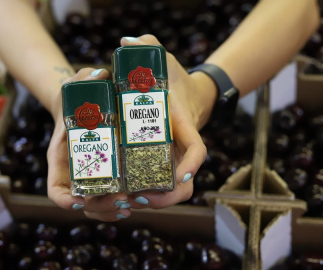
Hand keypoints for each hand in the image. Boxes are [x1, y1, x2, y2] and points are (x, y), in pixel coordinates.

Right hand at [46, 68, 131, 221]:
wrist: (81, 105)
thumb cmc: (76, 97)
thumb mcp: (77, 85)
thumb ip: (84, 78)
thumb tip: (100, 73)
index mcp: (61, 158)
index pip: (56, 191)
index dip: (66, 201)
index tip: (80, 201)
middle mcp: (73, 173)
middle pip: (81, 205)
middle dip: (101, 207)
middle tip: (122, 200)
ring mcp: (88, 178)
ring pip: (96, 208)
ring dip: (112, 211)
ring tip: (131, 204)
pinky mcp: (105, 176)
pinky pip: (109, 199)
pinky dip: (120, 206)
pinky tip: (138, 200)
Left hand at [120, 35, 215, 208]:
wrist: (184, 94)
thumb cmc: (174, 79)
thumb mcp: (165, 61)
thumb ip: (148, 45)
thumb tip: (127, 41)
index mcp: (184, 125)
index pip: (197, 149)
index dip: (191, 163)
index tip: (181, 174)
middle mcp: (180, 147)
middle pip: (184, 182)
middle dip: (166, 196)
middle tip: (141, 198)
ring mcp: (172, 158)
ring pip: (172, 190)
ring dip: (154, 201)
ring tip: (129, 202)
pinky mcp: (161, 163)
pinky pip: (159, 186)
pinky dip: (146, 196)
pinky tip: (125, 199)